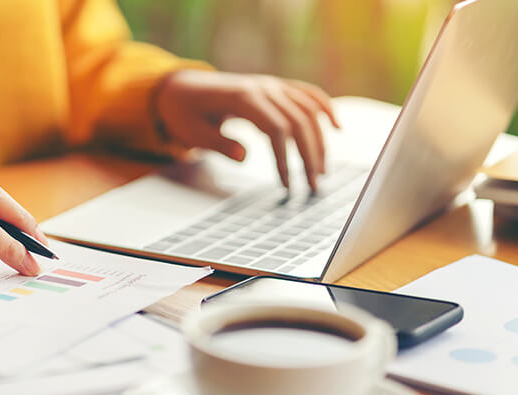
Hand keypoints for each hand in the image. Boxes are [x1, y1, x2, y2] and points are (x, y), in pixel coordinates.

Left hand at [155, 70, 339, 190]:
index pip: (276, 128)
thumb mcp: (192, 132)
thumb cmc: (184, 112)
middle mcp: (263, 87)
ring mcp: (271, 85)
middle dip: (309, 156)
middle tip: (313, 186)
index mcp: (242, 97)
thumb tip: (245, 158)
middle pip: (298, 121)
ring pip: (307, 110)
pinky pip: (307, 93)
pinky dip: (325, 108)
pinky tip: (337, 127)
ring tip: (322, 171)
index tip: (286, 184)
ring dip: (319, 141)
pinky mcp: (275, 87)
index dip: (285, 158)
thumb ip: (218, 144)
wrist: (180, 87)